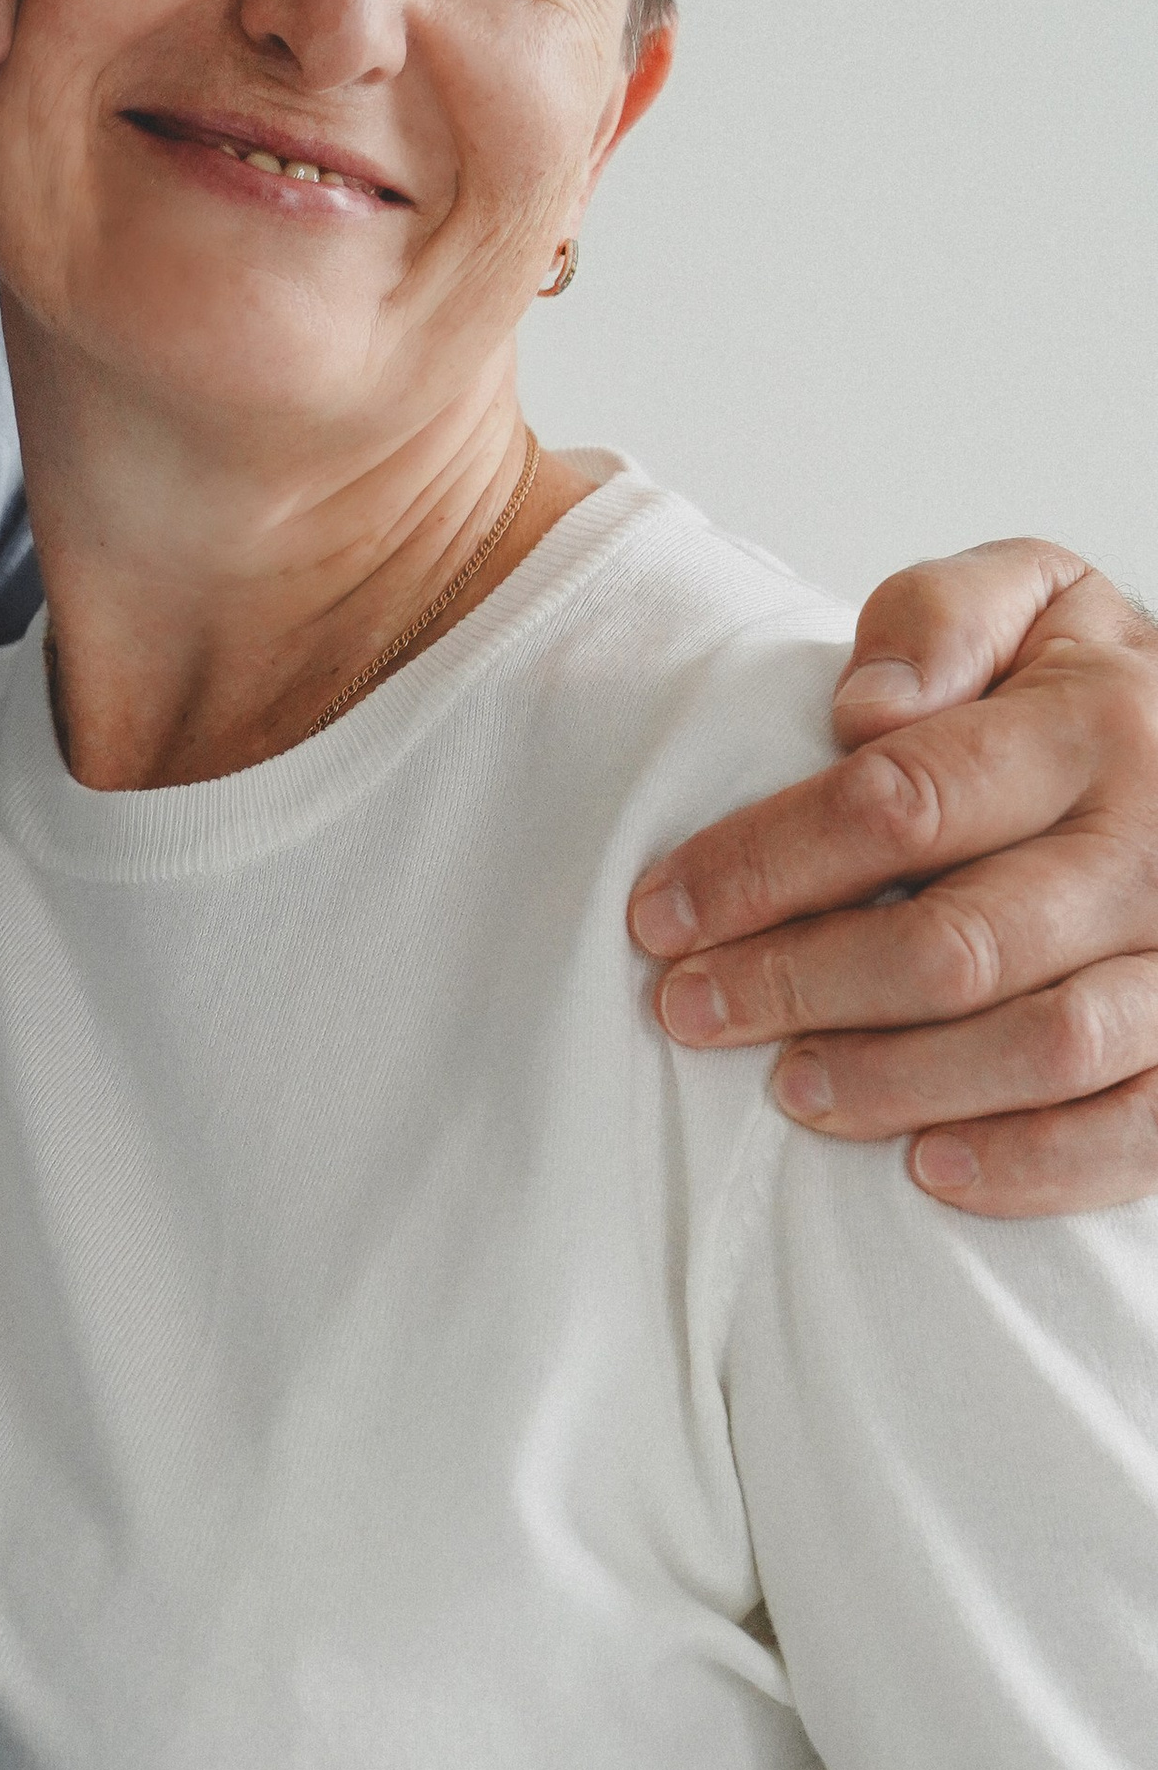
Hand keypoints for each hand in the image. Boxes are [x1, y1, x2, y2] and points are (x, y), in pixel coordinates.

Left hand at [628, 542, 1157, 1214]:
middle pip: (958, 942)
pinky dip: (1032, 1162)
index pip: (900, 802)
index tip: (661, 912)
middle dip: (800, 984)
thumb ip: (939, 621)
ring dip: (899, 1081)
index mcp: (1094, 724)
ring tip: (790, 1089)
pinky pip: (1139, 1129)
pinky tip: (928, 1167)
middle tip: (691, 1009)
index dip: (764, 866)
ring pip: (1046, 1045)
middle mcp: (1154, 845)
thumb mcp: (1024, 602)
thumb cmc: (1080, 691)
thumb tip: (866, 706)